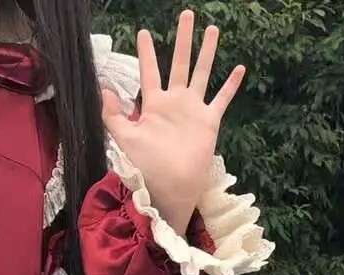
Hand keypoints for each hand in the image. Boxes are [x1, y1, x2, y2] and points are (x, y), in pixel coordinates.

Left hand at [102, 9, 244, 234]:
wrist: (170, 188)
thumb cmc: (146, 167)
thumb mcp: (125, 140)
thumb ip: (113, 116)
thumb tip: (103, 90)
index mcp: (154, 105)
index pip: (149, 71)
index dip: (146, 52)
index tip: (143, 32)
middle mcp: (174, 102)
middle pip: (179, 62)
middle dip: (182, 39)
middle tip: (186, 14)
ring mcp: (193, 110)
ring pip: (201, 73)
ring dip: (207, 52)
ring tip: (212, 29)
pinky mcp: (209, 121)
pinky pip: (222, 99)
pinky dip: (230, 85)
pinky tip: (239, 68)